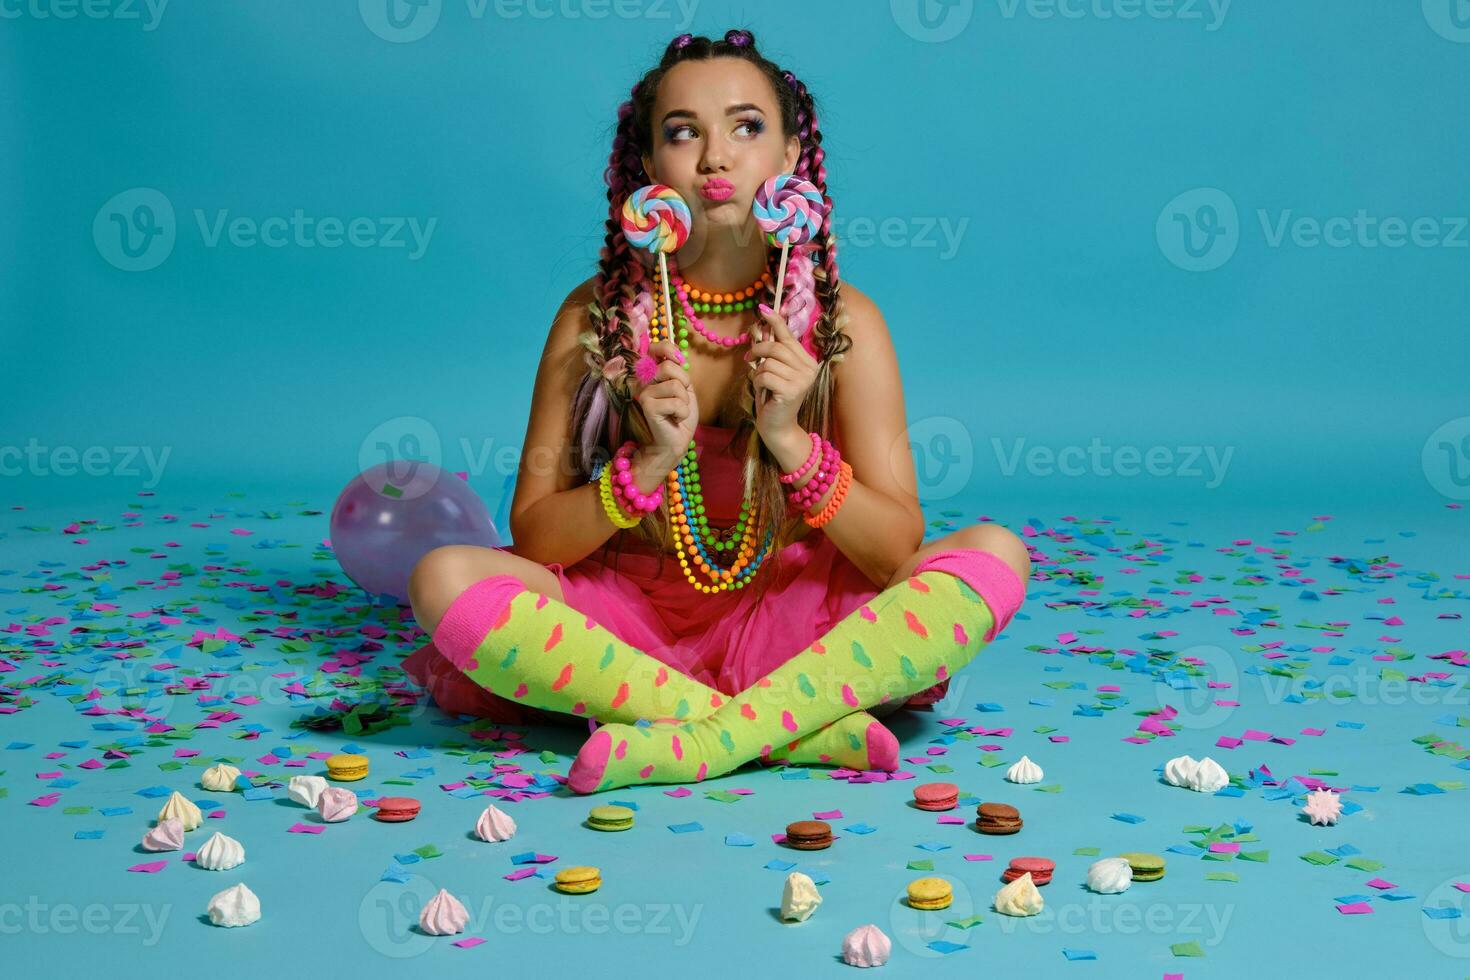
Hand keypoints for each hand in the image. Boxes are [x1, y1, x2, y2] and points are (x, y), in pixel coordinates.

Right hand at [632, 339, 696, 464]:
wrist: (675, 441)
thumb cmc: (679, 414)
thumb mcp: (684, 387)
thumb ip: (678, 370)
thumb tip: (677, 356)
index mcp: (651, 373)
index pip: (657, 347)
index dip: (670, 349)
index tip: (679, 362)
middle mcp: (643, 381)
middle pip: (668, 366)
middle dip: (684, 382)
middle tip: (681, 398)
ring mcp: (643, 393)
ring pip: (675, 386)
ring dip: (684, 402)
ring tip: (677, 411)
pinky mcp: (647, 406)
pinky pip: (676, 402)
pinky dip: (682, 413)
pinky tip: (675, 419)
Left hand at [747, 303, 817, 439]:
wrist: (777, 426)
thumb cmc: (773, 396)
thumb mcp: (772, 369)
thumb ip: (770, 350)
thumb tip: (759, 326)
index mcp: (807, 361)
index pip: (789, 336)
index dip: (775, 321)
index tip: (763, 309)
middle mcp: (809, 368)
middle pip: (777, 347)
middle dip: (758, 350)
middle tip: (749, 358)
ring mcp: (803, 380)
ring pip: (769, 362)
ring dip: (758, 371)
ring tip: (762, 382)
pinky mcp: (792, 391)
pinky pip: (766, 375)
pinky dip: (759, 382)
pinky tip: (764, 391)